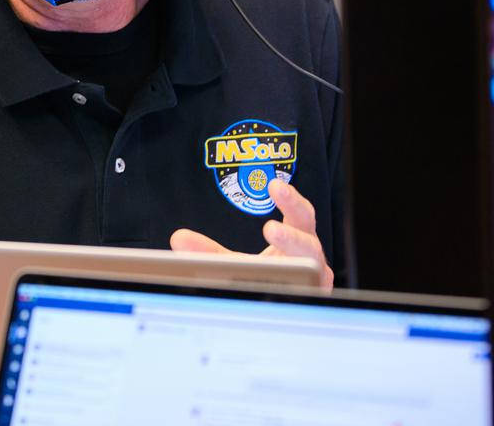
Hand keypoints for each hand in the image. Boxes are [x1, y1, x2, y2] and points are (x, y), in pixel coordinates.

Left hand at [169, 179, 333, 289]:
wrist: (283, 307)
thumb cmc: (264, 280)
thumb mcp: (234, 263)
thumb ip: (208, 252)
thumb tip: (178, 239)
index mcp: (296, 240)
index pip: (300, 214)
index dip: (291, 200)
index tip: (274, 186)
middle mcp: (310, 258)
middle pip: (309, 241)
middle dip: (292, 235)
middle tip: (270, 229)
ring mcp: (316, 282)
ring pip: (313, 270)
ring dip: (293, 260)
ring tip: (274, 248)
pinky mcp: (315, 300)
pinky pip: (308, 294)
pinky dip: (297, 289)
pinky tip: (284, 289)